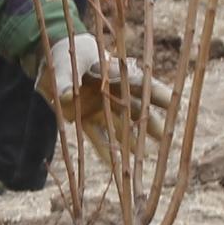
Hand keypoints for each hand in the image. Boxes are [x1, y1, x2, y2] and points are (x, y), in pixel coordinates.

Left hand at [43, 29, 172, 151]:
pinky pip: (98, 138)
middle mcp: (111, 93)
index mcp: (112, 73)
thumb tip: (65, 96)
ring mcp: (100, 108)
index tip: (172, 103)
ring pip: (120, 126)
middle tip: (166, 136)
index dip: (155, 93)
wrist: (51, 65)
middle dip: (150, 122)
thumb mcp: (65, 64)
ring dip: (132, 141)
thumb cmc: (65, 56)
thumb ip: (65, 80)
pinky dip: (106, 152)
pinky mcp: (85, 120)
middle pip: (135, 109)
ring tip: (145, 158)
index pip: (138, 83)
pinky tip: (118, 168)